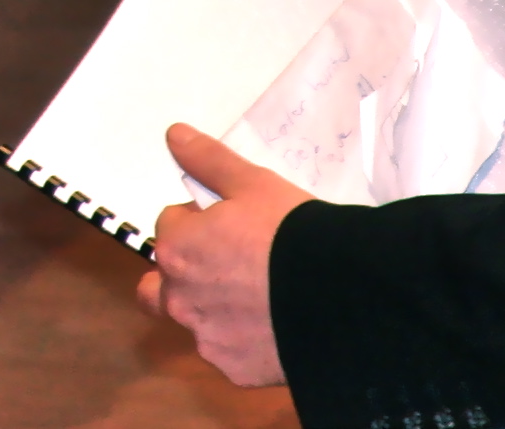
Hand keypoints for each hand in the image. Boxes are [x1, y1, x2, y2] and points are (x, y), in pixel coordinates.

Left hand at [136, 124, 308, 386]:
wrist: (342, 297)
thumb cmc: (292, 233)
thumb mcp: (252, 184)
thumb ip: (208, 161)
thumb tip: (174, 135)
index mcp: (176, 249)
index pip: (170, 226)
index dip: (200, 221)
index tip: (233, 223)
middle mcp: (179, 298)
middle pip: (162, 281)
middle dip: (183, 271)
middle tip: (228, 263)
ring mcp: (206, 338)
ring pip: (193, 319)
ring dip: (210, 307)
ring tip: (254, 296)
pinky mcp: (234, 370)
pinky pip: (227, 351)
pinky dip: (241, 339)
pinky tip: (273, 325)